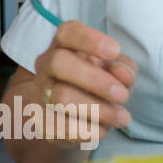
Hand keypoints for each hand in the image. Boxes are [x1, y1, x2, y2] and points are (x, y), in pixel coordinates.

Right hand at [31, 20, 136, 147]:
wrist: (66, 117)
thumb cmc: (95, 86)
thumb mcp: (115, 72)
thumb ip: (123, 68)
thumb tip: (121, 74)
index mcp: (63, 46)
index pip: (67, 33)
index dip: (90, 40)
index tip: (114, 51)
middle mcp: (46, 66)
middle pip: (58, 62)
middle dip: (94, 79)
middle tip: (122, 95)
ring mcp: (40, 94)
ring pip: (61, 98)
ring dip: (100, 110)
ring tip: (122, 116)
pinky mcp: (43, 123)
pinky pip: (65, 128)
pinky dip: (92, 130)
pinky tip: (104, 129)